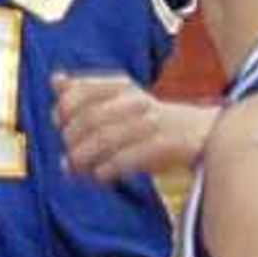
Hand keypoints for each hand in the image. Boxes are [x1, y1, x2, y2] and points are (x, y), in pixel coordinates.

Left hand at [56, 70, 210, 183]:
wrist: (202, 133)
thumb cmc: (152, 121)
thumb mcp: (119, 100)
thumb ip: (86, 92)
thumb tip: (56, 80)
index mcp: (121, 86)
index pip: (77, 93)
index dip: (63, 113)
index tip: (60, 127)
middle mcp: (136, 100)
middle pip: (89, 120)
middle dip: (72, 142)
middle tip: (67, 159)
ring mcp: (154, 122)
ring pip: (106, 139)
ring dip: (85, 159)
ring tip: (77, 170)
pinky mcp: (168, 145)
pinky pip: (128, 158)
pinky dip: (108, 169)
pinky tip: (101, 176)